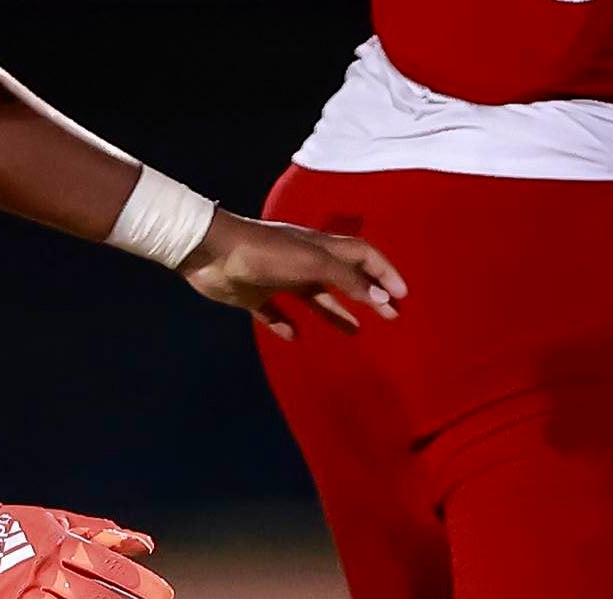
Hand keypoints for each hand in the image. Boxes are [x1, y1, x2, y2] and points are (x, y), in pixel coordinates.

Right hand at [0, 502, 171, 598]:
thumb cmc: (12, 528)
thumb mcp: (56, 520)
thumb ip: (100, 534)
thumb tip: (142, 545)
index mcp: (60, 545)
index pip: (107, 565)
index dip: (137, 582)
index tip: (164, 598)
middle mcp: (44, 572)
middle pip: (90, 598)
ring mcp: (22, 597)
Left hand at [180, 214, 403, 339]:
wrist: (209, 252)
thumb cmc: (263, 253)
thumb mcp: (312, 264)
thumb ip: (347, 280)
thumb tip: (381, 297)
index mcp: (319, 247)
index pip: (362, 255)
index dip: (384, 273)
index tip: (402, 296)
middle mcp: (302, 261)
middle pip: (345, 278)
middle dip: (369, 295)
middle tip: (391, 316)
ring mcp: (278, 278)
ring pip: (315, 297)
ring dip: (336, 313)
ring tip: (355, 332)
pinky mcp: (254, 295)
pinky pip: (275, 312)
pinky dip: (287, 324)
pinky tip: (294, 337)